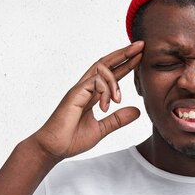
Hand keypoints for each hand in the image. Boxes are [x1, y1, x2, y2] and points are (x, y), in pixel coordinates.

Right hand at [30, 42, 143, 161]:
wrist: (53, 148)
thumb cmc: (72, 139)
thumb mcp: (101, 129)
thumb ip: (118, 119)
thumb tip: (137, 111)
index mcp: (92, 95)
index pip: (111, 74)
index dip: (125, 64)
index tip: (140, 56)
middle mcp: (85, 88)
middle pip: (105, 63)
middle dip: (124, 53)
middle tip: (141, 46)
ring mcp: (79, 90)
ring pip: (101, 69)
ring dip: (115, 80)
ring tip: (118, 99)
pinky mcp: (74, 94)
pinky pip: (94, 82)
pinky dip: (105, 91)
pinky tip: (107, 106)